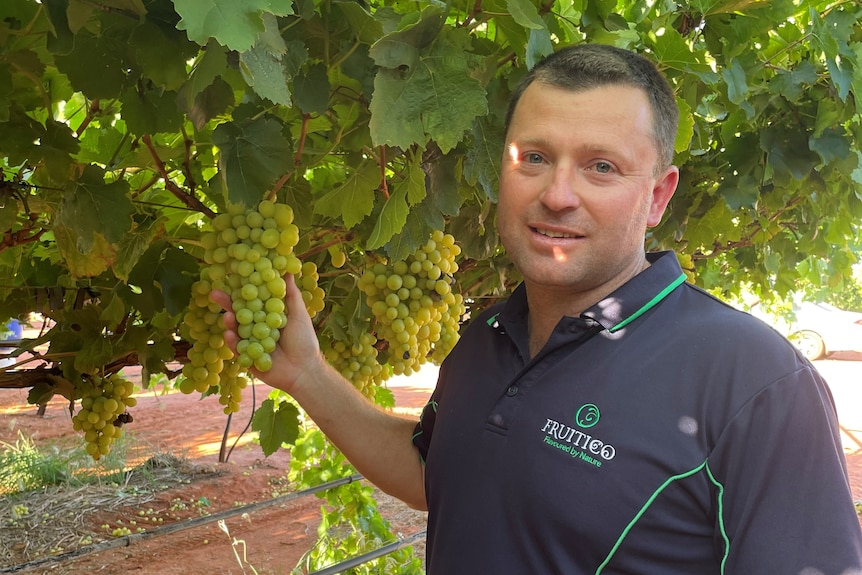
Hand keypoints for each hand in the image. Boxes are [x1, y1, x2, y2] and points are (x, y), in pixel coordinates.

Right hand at [209, 275, 323, 392]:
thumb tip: (287, 267)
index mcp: (266, 315)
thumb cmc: (304, 340)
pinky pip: (236, 348)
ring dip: (229, 322)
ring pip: (235, 330)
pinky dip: (232, 341)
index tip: (231, 277)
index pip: (251, 299)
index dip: (241, 289)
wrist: (305, 370)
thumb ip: (290, 293)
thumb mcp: (298, 313)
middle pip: (238, 313)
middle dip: (226, 304)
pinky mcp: (247, 358)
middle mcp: (256, 327)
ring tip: (227, 316)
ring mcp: (250, 342)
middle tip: (215, 293)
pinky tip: (229, 334)